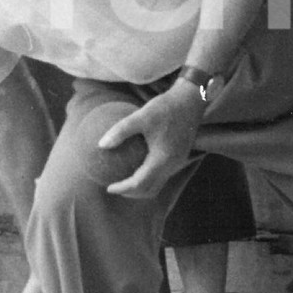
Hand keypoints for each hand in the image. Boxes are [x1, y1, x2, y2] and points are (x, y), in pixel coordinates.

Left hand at [101, 84, 205, 200]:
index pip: (140, 183)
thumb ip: (120, 131)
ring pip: (158, 184)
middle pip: (150, 190)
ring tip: (125, 181)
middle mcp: (172, 165)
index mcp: (162, 160)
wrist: (191, 100)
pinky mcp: (179, 156)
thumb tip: (101, 145)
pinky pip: (163, 174)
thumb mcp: (140, 116)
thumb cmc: (165, 107)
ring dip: (141, 187)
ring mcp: (178, 162)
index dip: (123, 188)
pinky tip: (138, 165)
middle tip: (115, 187)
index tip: (108, 187)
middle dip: (131, 193)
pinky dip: (149, 177)